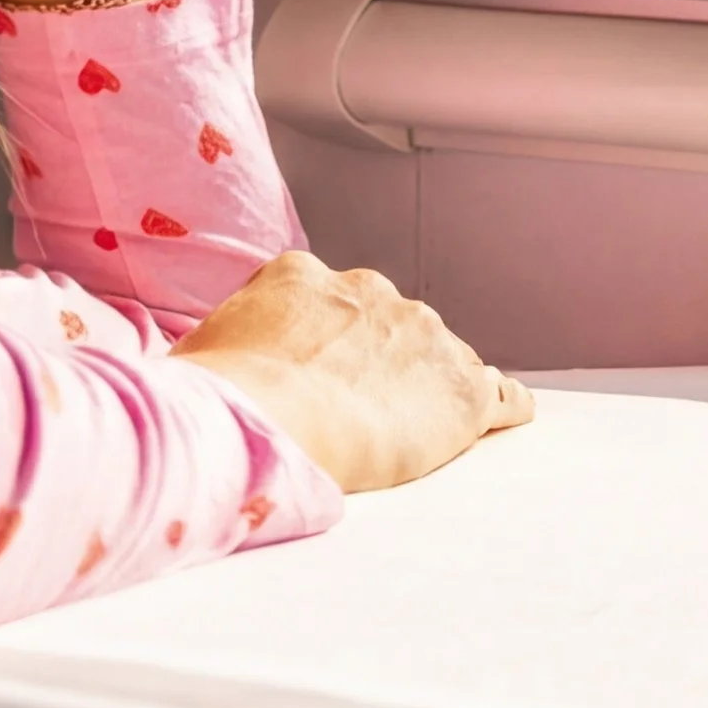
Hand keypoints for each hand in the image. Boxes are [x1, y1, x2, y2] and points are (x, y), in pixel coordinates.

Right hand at [172, 251, 533, 493]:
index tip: (315, 378)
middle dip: (380, 364)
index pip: (329, 304)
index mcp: (303, 276)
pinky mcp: (462, 391)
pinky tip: (505, 420)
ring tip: (417, 431)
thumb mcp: (202, 350)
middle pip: (389, 325)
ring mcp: (423, 336)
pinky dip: (503, 407)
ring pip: (440, 357)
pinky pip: (501, 394)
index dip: (325, 346)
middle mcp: (370, 291)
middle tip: (357, 414)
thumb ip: (226, 347)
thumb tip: (207, 371)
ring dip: (430, 388)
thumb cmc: (218, 394)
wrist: (267, 417)